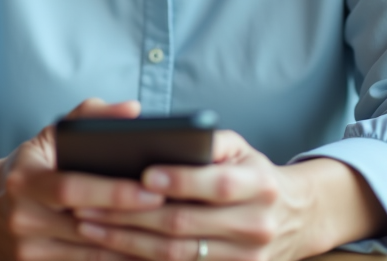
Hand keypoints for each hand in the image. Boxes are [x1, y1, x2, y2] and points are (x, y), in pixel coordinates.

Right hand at [0, 98, 169, 260]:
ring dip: (132, 248)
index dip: (113, 193)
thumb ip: (89, 117)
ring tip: (170, 239)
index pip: (71, 189)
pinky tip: (145, 255)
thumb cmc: (26, 166)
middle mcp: (22, 219)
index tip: (152, 191)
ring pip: (90, 254)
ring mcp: (27, 250)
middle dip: (133, 223)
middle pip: (86, 226)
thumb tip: (133, 109)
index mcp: (25, 181)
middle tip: (175, 217)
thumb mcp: (48, 136)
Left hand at [71, 131, 386, 260]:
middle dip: (132, 212)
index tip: (142, 173)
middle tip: (90, 200)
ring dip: (126, 239)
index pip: (216, 185)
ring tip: (89, 223)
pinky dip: (140, 259)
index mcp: (259, 185)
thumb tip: (165, 137)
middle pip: (185, 223)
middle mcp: (255, 225)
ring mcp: (244, 258)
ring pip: (175, 253)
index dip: (179, 180)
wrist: (297, 217)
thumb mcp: (240, 148)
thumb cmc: (253, 173)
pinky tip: (111, 247)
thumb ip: (207, 141)